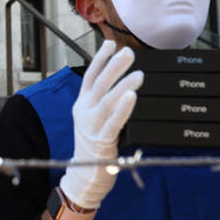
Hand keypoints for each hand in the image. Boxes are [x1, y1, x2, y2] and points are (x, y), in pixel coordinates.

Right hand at [59, 40, 143, 210]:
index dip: (99, 60)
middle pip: (99, 84)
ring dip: (122, 84)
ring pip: (107, 100)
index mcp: (82, 105)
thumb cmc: (94, 146)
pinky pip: (113, 121)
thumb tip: (122, 83)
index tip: (110, 44)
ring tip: (138, 73)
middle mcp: (84, 113)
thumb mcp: (93, 120)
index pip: (89, 77)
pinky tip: (132, 96)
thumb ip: (103, 102)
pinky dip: (123, 107)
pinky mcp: (101, 141)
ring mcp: (91, 126)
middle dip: (114, 66)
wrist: (85, 175)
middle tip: (129, 52)